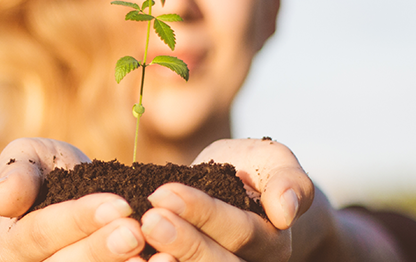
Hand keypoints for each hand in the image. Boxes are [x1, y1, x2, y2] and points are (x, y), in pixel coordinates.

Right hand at [0, 138, 146, 261]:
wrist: (63, 198)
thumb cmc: (44, 173)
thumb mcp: (27, 160)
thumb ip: (17, 175)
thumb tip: (2, 198)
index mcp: (13, 245)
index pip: (43, 234)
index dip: (80, 220)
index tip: (119, 204)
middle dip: (104, 250)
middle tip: (137, 231)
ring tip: (164, 256)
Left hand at [139, 138, 314, 261]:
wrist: (240, 194)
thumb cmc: (255, 173)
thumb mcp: (276, 164)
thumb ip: (289, 182)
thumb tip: (286, 211)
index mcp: (272, 243)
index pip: (239, 233)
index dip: (202, 214)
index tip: (165, 192)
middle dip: (180, 242)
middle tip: (148, 219)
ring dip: (163, 260)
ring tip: (132, 237)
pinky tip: (126, 257)